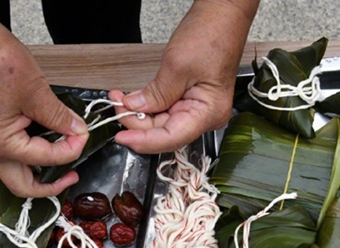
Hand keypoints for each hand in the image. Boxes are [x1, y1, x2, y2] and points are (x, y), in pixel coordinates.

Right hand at [0, 0, 88, 197]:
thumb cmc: (0, 65)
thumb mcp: (38, 94)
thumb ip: (60, 119)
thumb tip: (78, 133)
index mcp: (0, 144)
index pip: (44, 159)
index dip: (70, 151)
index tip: (83, 136)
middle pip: (23, 186)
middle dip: (50, 185)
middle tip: (73, 175)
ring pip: (19, 175)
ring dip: (42, 171)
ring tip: (64, 159)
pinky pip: (14, 159)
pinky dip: (33, 158)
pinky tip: (49, 146)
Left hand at [109, 0, 258, 153]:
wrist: (222, 15)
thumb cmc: (212, 34)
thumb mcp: (177, 66)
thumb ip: (155, 94)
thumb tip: (135, 109)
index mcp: (209, 113)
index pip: (171, 138)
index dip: (144, 140)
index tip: (122, 136)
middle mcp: (205, 116)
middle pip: (164, 133)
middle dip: (137, 123)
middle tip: (117, 107)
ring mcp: (197, 109)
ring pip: (161, 124)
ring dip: (139, 114)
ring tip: (120, 99)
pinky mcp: (188, 100)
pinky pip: (164, 111)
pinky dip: (146, 106)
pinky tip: (132, 99)